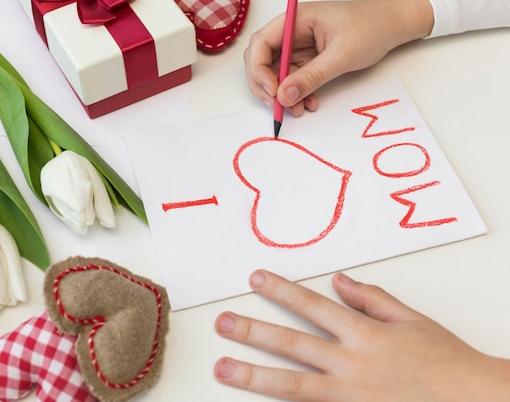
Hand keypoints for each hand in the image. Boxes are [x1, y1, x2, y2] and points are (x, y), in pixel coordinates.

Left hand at [214, 270, 509, 401]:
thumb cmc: (445, 361)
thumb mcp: (411, 320)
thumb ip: (372, 299)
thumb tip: (340, 280)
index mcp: (364, 333)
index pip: (312, 306)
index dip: (281, 290)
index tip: (256, 278)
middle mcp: (351, 364)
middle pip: (291, 343)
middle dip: (252, 331)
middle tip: (222, 323)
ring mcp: (349, 395)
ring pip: (291, 384)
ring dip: (253, 375)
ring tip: (222, 369)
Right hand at [244, 0, 432, 116]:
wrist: (392, 26)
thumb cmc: (371, 27)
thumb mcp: (342, 55)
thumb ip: (311, 77)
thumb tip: (284, 96)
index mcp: (295, 20)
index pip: (261, 43)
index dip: (259, 69)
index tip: (273, 91)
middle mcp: (291, 32)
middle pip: (260, 60)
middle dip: (265, 85)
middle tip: (278, 105)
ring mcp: (297, 47)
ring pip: (274, 74)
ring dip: (282, 95)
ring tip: (298, 108)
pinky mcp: (306, 60)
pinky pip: (291, 80)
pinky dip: (296, 95)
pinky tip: (309, 103)